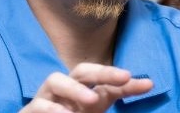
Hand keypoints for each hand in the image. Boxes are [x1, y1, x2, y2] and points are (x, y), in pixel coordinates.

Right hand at [20, 63, 153, 112]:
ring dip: (75, 88)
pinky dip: (53, 110)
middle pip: (82, 70)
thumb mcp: (96, 109)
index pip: (105, 80)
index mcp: (82, 89)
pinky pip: (39, 105)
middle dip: (103, 71)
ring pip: (55, 79)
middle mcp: (65, 89)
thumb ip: (117, 94)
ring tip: (92, 100)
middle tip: (124, 77)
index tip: (148, 84)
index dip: (124, 80)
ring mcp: (45, 97)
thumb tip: (149, 84)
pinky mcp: (30, 111)